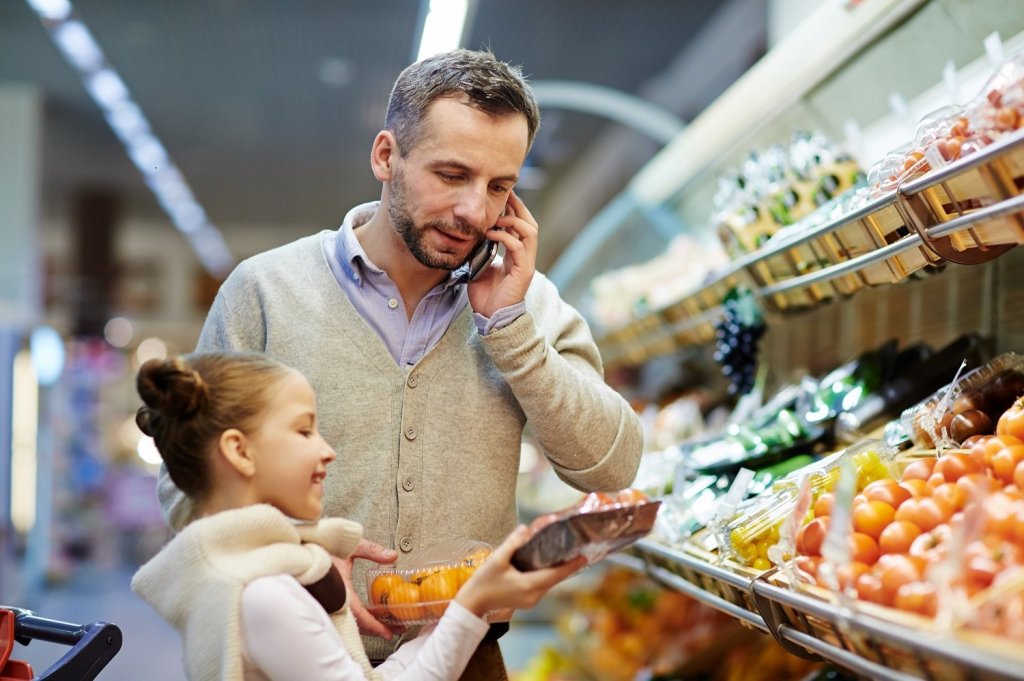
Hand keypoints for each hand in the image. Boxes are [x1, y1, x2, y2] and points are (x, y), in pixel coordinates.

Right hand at [332, 539, 401, 639]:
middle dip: (376, 629)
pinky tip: (368, 614)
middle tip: (394, 630)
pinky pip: (343, 615)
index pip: (359, 615)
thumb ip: (372, 550)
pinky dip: (357, 618)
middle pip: (356, 624)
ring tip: (386, 624)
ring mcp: (329, 601)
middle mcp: (333, 599)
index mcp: (339, 588)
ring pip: (349, 621)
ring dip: (367, 625)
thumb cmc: (323, 544)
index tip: (389, 632)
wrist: (302, 545)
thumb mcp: (350, 545)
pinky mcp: (327, 600)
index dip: (375, 626)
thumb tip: (393, 556)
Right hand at [454, 525, 586, 617]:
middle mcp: (533, 596)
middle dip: (566, 566)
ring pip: (549, 583)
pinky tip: (547, 565)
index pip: (556, 575)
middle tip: (576, 550)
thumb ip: (512, 543)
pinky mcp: (527, 601)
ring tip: (564, 554)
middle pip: (554, 579)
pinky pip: (542, 586)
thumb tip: (526, 528)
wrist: (473, 603)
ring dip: (556, 570)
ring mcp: (531, 601)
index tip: (584, 557)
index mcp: (529, 586)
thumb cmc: (484, 581)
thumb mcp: (497, 559)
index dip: (571, 566)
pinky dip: (547, 576)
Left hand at [467, 191, 537, 317]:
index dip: (513, 208)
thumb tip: (469, 233)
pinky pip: (519, 247)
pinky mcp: (524, 272)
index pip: (520, 224)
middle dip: (518, 207)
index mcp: (516, 254)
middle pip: (530, 222)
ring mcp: (526, 263)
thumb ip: (480, 250)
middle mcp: (525, 256)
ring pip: (530, 231)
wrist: (490, 317)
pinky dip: (506, 237)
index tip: (501, 195)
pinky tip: (491, 234)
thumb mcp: (479, 265)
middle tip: (504, 195)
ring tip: (497, 217)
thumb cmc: (486, 295)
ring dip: (513, 220)